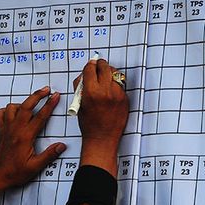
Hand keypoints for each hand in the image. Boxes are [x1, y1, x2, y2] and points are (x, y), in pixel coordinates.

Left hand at [0, 86, 65, 203]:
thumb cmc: (15, 172)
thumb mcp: (35, 167)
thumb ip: (49, 155)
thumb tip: (61, 146)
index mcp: (25, 137)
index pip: (40, 116)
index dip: (49, 105)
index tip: (56, 96)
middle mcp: (15, 129)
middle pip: (26, 106)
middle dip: (37, 95)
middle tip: (46, 90)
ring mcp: (6, 128)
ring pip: (12, 107)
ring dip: (22, 103)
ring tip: (30, 106)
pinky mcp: (1, 130)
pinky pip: (1, 113)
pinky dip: (8, 110)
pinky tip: (15, 114)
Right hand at [74, 59, 128, 176]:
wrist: (102, 139)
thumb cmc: (88, 124)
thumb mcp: (79, 104)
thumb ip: (80, 88)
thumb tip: (85, 74)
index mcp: (91, 92)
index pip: (90, 69)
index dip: (89, 65)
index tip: (90, 65)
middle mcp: (106, 91)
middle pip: (104, 67)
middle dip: (100, 65)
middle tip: (98, 67)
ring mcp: (117, 94)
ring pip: (115, 74)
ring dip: (109, 73)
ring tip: (105, 79)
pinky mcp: (125, 99)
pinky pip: (120, 85)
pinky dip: (115, 84)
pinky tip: (110, 91)